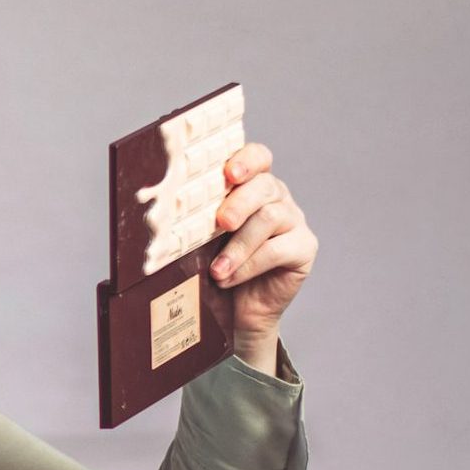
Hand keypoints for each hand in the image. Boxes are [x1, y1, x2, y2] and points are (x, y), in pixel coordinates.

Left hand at [209, 141, 319, 356]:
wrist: (235, 311)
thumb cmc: (216, 268)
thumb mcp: (201, 240)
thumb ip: (196, 221)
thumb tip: (166, 214)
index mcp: (251, 186)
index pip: (257, 158)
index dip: (246, 160)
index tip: (228, 173)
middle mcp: (276, 198)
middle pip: (264, 186)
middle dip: (238, 203)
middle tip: (220, 223)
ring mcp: (293, 221)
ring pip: (270, 217)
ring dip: (238, 245)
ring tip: (216, 270)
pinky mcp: (303, 247)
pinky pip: (278, 249)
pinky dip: (249, 265)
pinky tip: (228, 278)